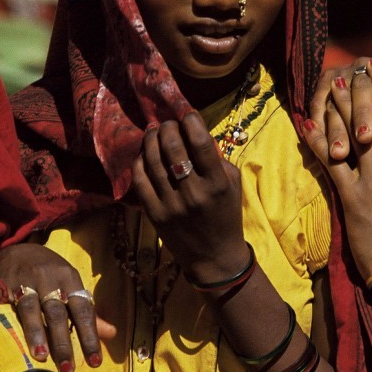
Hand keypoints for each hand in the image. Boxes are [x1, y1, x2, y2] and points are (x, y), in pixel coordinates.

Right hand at [0, 243, 113, 371]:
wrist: (21, 247)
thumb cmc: (52, 275)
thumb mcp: (72, 287)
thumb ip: (89, 313)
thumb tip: (113, 334)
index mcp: (68, 280)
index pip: (82, 310)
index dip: (89, 335)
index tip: (95, 362)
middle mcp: (46, 279)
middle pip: (56, 311)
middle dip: (62, 341)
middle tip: (67, 368)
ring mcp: (21, 279)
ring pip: (28, 306)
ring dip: (34, 331)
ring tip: (40, 356)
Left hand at [131, 112, 248, 283]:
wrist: (214, 256)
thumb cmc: (226, 215)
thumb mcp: (231, 184)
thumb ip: (216, 158)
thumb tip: (193, 132)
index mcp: (217, 184)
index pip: (200, 142)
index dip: (191, 121)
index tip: (187, 115)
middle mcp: (194, 193)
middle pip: (173, 147)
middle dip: (168, 128)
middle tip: (168, 124)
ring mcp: (171, 204)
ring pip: (153, 161)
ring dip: (151, 140)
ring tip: (154, 131)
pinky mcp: (155, 214)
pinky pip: (140, 180)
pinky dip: (140, 161)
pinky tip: (144, 154)